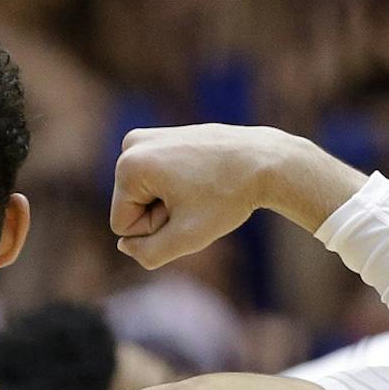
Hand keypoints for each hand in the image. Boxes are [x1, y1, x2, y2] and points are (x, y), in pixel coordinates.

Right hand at [111, 126, 361, 268]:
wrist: (265, 161)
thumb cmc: (227, 198)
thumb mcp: (186, 239)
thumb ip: (148, 254)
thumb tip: (125, 245)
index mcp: (128, 166)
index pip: (123, 226)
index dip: (157, 229)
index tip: (188, 210)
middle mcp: (131, 144)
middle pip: (132, 208)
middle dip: (163, 214)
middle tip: (198, 199)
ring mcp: (148, 136)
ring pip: (145, 194)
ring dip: (171, 201)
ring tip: (201, 188)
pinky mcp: (164, 136)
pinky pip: (159, 180)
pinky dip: (179, 186)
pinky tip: (204, 176)